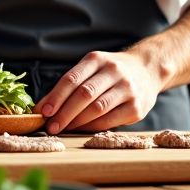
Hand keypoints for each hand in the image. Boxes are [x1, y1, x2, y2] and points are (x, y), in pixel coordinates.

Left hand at [36, 51, 161, 133]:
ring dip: (77, 122)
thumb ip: (69, 86)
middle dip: (64, 113)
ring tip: (63, 129)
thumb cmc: (109, 73)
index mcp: (97, 59)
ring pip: (97, 108)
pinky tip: (81, 129)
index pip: (72, 79)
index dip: (56, 97)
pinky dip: (92, 127)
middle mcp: (114, 71)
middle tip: (51, 127)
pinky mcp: (136, 107)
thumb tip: (42, 108)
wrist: (147, 70)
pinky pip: (109, 120)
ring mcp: (127, 89)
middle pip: (84, 94)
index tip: (43, 112)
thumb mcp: (91, 69)